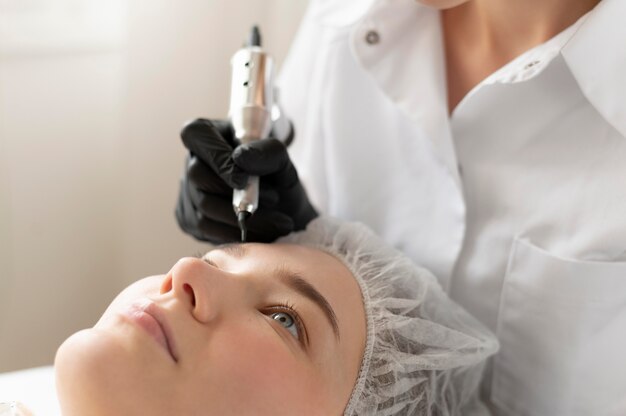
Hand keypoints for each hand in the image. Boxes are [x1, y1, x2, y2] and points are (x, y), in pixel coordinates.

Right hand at [175, 118, 317, 243]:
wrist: (280, 202)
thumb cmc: (276, 172)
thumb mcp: (282, 159)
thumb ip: (268, 152)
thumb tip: (240, 159)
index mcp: (207, 133)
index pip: (197, 135)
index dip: (217, 158)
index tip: (244, 179)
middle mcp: (192, 160)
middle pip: (198, 177)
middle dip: (236, 195)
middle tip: (275, 200)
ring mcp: (187, 191)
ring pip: (203, 208)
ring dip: (243, 219)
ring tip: (278, 221)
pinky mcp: (190, 219)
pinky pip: (205, 230)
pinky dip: (236, 234)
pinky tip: (262, 232)